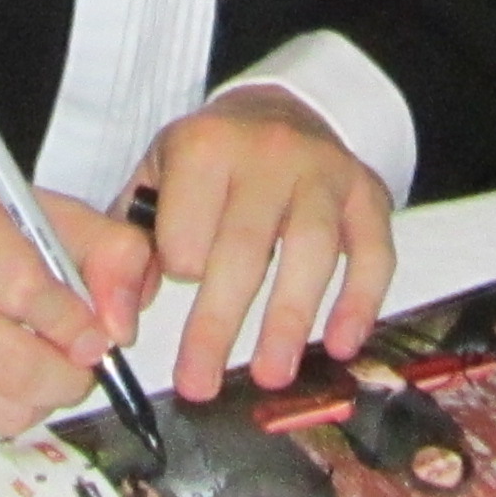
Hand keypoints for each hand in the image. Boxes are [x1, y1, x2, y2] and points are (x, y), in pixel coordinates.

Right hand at [0, 155, 151, 433]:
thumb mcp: (31, 203)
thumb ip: (101, 247)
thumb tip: (123, 320)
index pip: (25, 288)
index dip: (74, 323)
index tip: (98, 336)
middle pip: (13, 363)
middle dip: (66, 374)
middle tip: (78, 363)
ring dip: (35, 396)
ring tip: (34, 361)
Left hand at [136, 87, 395, 402]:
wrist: (274, 111)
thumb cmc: (208, 162)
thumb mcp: (154, 182)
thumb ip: (131, 247)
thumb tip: (122, 318)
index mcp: (204, 145)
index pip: (185, 232)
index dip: (178, 268)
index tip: (178, 280)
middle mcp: (267, 151)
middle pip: (244, 248)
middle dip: (216, 324)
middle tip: (198, 386)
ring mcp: (322, 170)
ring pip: (311, 249)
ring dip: (288, 320)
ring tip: (270, 375)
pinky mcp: (366, 191)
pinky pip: (373, 250)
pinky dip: (360, 300)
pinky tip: (341, 345)